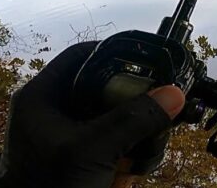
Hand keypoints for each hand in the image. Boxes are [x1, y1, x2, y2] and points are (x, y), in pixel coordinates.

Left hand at [0, 42, 185, 187]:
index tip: (148, 59)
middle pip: (104, 86)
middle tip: (159, 102)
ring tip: (153, 138)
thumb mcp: (91, 150)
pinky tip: (141, 162)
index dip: (115, 52)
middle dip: (135, 97)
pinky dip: (132, 150)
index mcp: (42, 96)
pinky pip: (115, 141)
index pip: (82, 55)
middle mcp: (55, 110)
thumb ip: (132, 121)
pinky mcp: (83, 156)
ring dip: (137, 128)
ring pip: (114, 115)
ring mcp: (69, 135)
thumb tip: (174, 94)